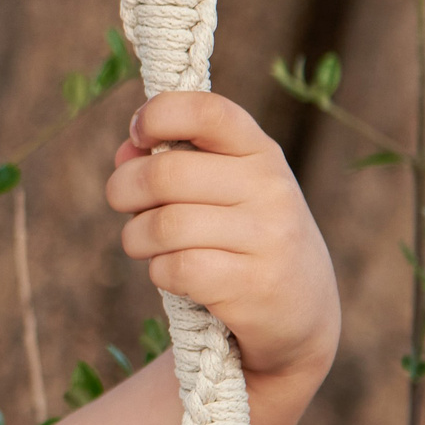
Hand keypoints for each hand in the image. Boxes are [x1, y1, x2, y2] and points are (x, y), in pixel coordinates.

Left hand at [106, 92, 339, 384]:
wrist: (302, 313)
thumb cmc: (244, 239)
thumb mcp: (222, 189)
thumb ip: (173, 162)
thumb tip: (125, 151)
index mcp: (260, 151)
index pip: (206, 111)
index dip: (158, 115)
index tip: (139, 136)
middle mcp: (270, 187)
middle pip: (166, 173)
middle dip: (124, 189)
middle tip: (122, 203)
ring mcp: (268, 237)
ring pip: (164, 224)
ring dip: (136, 237)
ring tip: (145, 244)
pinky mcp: (254, 285)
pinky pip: (176, 268)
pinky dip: (159, 271)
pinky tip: (174, 274)